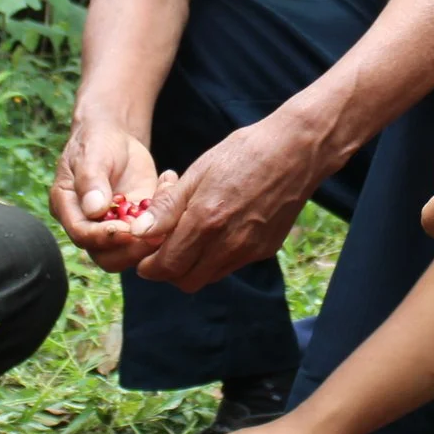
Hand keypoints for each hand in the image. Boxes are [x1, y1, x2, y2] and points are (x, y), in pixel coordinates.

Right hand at [51, 119, 171, 272]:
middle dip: (129, 249)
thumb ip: (91, 180)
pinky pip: (149, 236)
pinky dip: (164, 224)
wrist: (114, 138)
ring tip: (167, 224)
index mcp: (68, 208)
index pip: (81, 234)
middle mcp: (88, 225)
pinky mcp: (136, 224)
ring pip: (129, 253)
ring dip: (149, 244)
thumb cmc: (96, 142)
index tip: (123, 229)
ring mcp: (113, 228)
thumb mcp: (92, 154)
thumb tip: (95, 210)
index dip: (102, 236)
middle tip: (152, 235)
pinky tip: (169, 189)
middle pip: (104, 255)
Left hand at [134, 117, 326, 291]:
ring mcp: (249, 250)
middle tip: (163, 250)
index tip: (144, 258)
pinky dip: (216, 258)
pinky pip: (231, 265)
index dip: (149, 267)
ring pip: (209, 277)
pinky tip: (218, 231)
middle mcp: (228, 244)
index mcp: (206, 221)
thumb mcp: (197, 173)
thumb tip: (138, 232)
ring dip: (193, 267)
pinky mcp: (265, 250)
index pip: (167, 266)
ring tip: (190, 238)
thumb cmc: (242, 154)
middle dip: (169, 271)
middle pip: (186, 281)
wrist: (294, 152)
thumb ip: (167, 208)